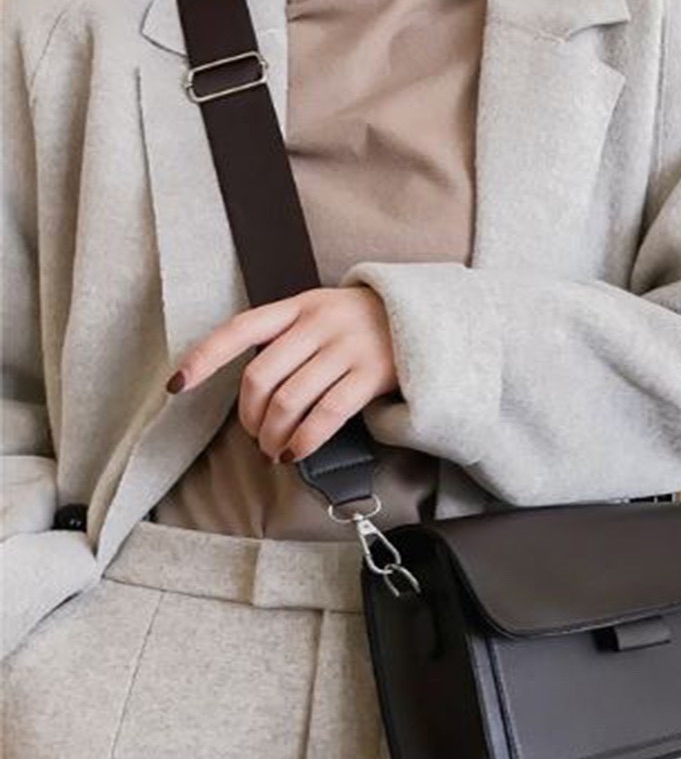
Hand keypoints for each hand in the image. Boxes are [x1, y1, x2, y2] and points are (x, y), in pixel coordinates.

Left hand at [164, 285, 397, 462]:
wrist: (425, 318)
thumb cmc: (364, 325)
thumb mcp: (322, 313)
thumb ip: (288, 337)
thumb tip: (254, 391)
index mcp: (298, 306)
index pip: (240, 330)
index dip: (204, 358)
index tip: (178, 386)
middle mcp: (317, 324)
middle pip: (261, 377)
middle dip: (249, 417)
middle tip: (254, 436)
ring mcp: (345, 348)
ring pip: (289, 401)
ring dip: (273, 435)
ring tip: (275, 450)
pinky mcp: (370, 375)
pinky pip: (326, 415)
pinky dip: (305, 440)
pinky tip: (297, 453)